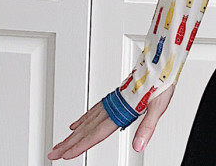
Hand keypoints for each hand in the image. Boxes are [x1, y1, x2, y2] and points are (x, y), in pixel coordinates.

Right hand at [46, 84, 174, 159]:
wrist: (162, 60)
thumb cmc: (162, 82)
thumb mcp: (159, 106)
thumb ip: (147, 127)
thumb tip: (138, 146)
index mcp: (122, 110)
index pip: (97, 132)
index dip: (80, 145)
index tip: (65, 155)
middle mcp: (114, 105)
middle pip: (87, 128)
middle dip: (68, 143)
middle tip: (52, 153)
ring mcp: (113, 100)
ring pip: (88, 119)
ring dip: (73, 133)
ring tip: (60, 143)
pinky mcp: (116, 96)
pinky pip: (95, 109)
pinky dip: (83, 118)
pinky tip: (76, 124)